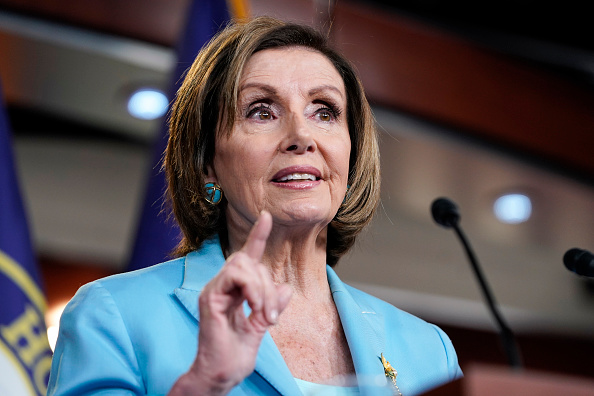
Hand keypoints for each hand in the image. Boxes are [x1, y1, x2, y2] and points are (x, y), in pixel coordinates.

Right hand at [169, 211, 291, 395]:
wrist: (220, 376)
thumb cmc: (234, 356)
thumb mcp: (260, 328)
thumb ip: (270, 307)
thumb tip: (285, 288)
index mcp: (234, 291)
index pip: (247, 258)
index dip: (257, 236)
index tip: (267, 216)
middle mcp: (221, 287)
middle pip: (248, 260)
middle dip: (267, 282)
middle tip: (272, 315)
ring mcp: (213, 291)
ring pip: (242, 264)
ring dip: (261, 288)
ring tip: (263, 314)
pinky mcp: (209, 298)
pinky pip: (234, 277)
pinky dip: (251, 289)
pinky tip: (254, 308)